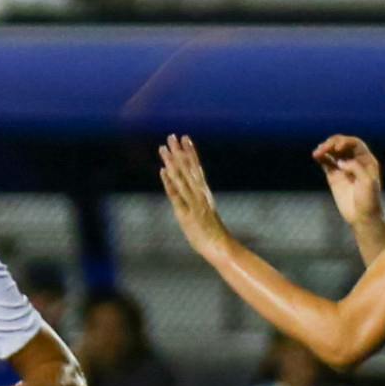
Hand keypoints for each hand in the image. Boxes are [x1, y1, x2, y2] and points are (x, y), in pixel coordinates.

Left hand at [157, 133, 228, 256]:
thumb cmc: (212, 235)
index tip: (186, 138)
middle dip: (179, 152)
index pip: (196, 168)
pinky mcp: (187, 215)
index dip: (190, 153)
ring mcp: (194, 204)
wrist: (221, 248)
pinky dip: (170, 183)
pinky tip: (163, 171)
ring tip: (163, 149)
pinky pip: (177, 197)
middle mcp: (200, 195)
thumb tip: (193, 196)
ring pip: (181, 179)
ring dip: (171, 163)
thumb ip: (198, 203)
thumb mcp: (204, 215)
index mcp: (204, 193)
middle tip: (172, 136)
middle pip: (188, 169)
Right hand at [312, 134, 384, 228]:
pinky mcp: (334, 176)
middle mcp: (355, 161)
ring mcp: (343, 168)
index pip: (354, 144)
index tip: (337, 149)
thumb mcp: (367, 183)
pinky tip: (316, 156)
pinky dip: (321, 157)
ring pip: (333, 152)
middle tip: (323, 149)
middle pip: (342, 145)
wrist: (362, 216)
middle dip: (332, 144)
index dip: (344, 142)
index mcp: (366, 160)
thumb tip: (340, 162)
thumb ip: (356, 168)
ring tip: (317, 153)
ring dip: (325, 149)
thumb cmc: (369, 200)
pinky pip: (326, 162)